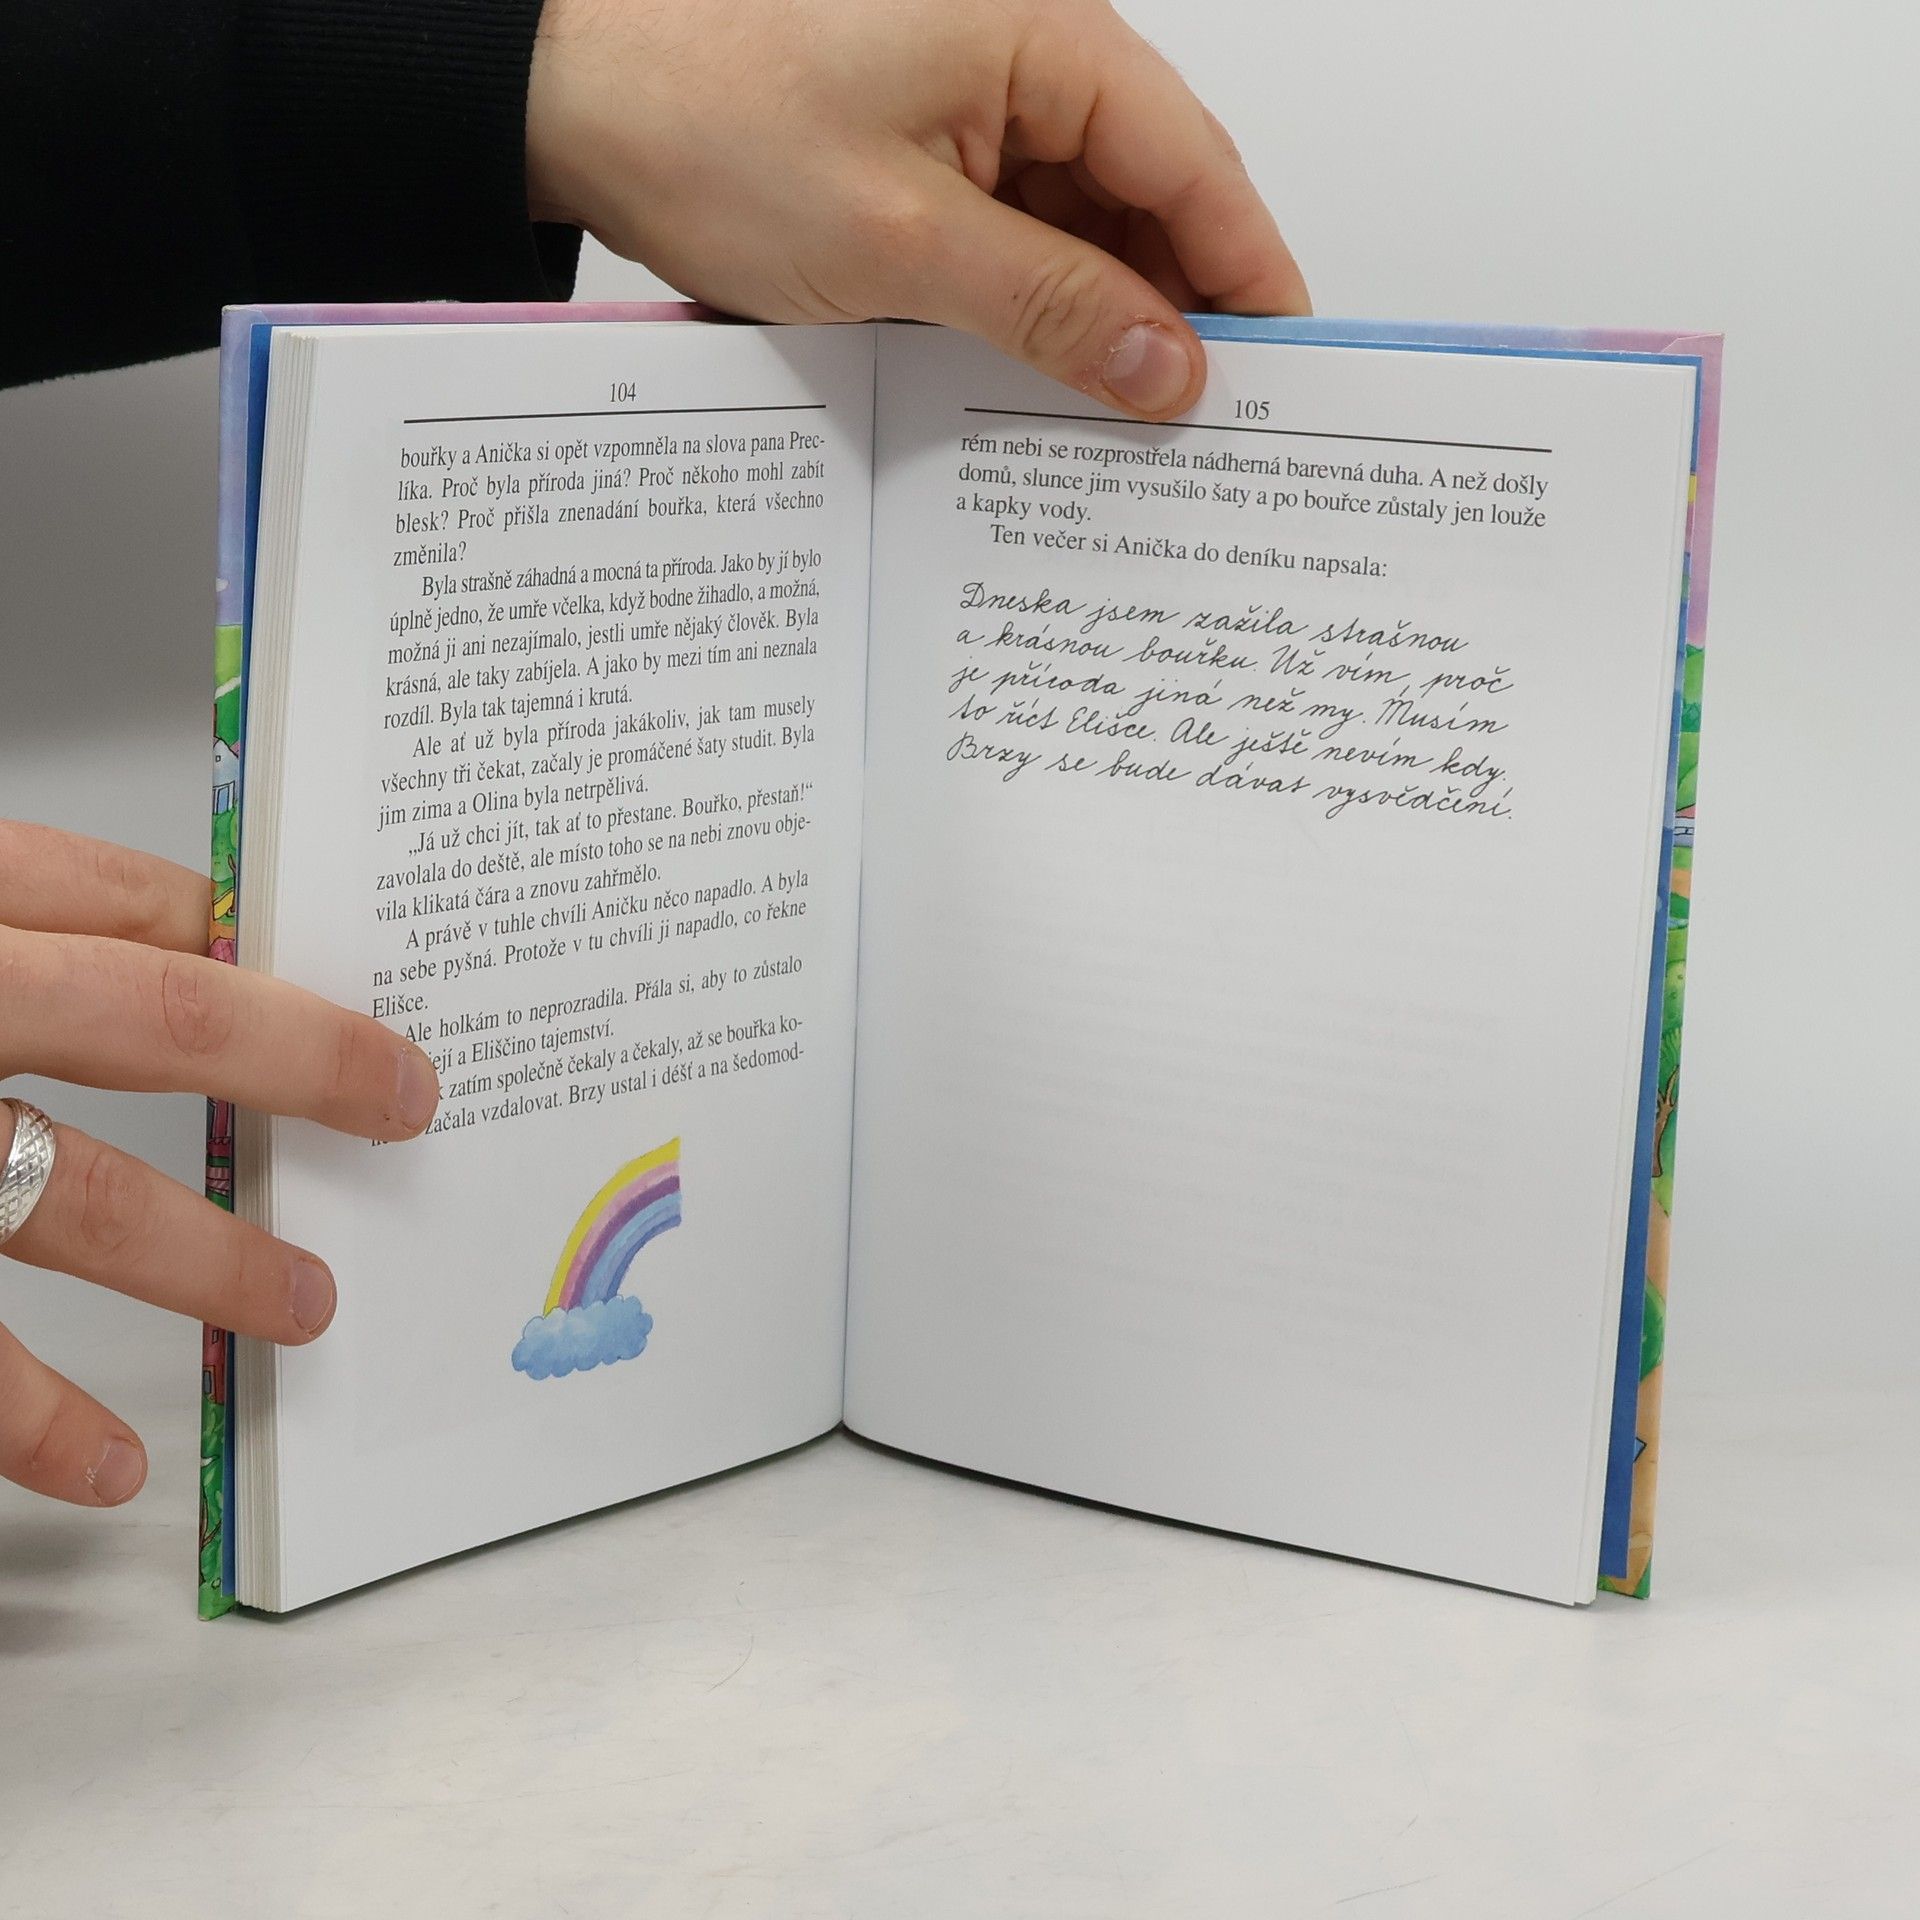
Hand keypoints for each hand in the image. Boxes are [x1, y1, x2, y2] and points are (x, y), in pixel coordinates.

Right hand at [0, 822, 439, 1507]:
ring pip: (76, 1196)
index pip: (125, 898)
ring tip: (310, 1301)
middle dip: (305, 1063)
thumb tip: (197, 948)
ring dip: (211, 1256)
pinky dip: (35, 1418)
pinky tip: (110, 1462)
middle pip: (155, 1019)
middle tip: (412, 1107)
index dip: (249, 942)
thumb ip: (26, 928)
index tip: (343, 987)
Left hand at [526, 0, 1307, 418]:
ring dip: (1097, 320)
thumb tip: (1170, 367)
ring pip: (1083, 227)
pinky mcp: (929, 153)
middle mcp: (1026, 60)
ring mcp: (975, 107)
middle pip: (1148, 199)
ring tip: (1113, 425)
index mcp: (1046, 40)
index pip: (1194, 165)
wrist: (571, 99)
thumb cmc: (709, 120)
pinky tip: (1033, 379)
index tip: (1283, 374)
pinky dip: (1031, 305)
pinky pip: (1015, 234)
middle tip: (1196, 432)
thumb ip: (1051, 306)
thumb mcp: (901, 241)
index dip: (1247, 275)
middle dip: (1174, 312)